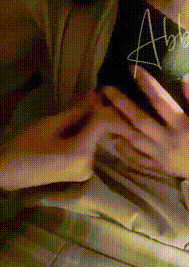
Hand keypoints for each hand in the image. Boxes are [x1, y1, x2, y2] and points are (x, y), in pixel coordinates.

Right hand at [0, 91, 133, 190]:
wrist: (10, 173)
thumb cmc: (25, 147)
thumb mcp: (49, 125)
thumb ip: (75, 112)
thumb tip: (92, 97)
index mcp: (83, 153)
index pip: (101, 124)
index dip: (98, 107)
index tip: (92, 93)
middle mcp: (91, 164)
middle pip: (98, 133)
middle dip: (92, 114)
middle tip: (82, 97)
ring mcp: (87, 171)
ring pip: (93, 140)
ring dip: (87, 123)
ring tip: (76, 107)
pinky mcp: (81, 172)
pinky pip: (87, 149)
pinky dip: (82, 136)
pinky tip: (74, 124)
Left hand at [100, 65, 188, 200]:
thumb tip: (186, 78)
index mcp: (183, 127)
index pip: (161, 101)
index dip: (146, 84)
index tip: (133, 69)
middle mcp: (168, 141)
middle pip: (140, 120)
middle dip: (121, 103)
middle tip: (106, 89)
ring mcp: (160, 156)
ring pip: (134, 138)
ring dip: (118, 123)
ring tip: (103, 110)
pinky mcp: (158, 167)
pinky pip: (137, 158)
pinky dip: (124, 149)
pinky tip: (113, 139)